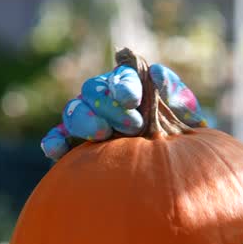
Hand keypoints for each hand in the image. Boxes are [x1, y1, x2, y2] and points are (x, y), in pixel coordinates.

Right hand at [41, 62, 204, 159]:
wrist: (175, 170)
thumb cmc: (182, 138)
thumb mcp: (187, 116)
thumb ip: (177, 95)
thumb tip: (157, 73)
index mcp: (130, 86)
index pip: (121, 77)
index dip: (124, 85)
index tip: (133, 99)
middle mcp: (104, 99)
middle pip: (93, 91)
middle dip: (110, 106)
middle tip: (133, 126)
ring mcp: (88, 121)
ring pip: (74, 111)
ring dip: (85, 120)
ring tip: (102, 135)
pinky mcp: (75, 145)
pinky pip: (59, 138)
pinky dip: (55, 142)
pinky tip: (56, 152)